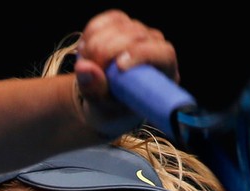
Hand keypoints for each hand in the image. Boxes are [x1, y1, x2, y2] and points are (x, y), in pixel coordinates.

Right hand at [74, 9, 179, 137]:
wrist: (104, 102)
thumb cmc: (112, 111)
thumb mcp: (103, 110)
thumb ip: (96, 92)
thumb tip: (84, 68)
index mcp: (164, 74)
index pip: (164, 54)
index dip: (142, 55)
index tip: (119, 67)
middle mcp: (156, 48)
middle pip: (137, 36)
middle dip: (107, 51)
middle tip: (91, 71)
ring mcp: (139, 34)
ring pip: (119, 25)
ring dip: (95, 44)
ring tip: (87, 66)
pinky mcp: (121, 25)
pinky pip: (105, 21)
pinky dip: (89, 34)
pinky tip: (84, 51)